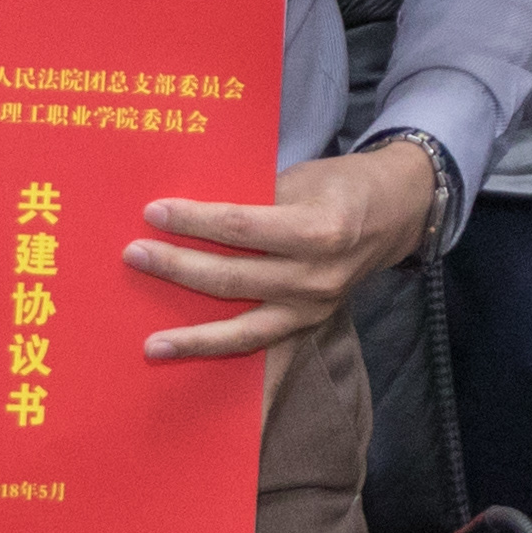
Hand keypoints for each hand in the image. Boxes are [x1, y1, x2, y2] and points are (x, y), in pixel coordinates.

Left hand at [128, 144, 431, 359]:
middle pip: (234, 277)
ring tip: (152, 343)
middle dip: (178, 267)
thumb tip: (192, 214)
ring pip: (243, 329)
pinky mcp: (310, 325)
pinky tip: (187, 355)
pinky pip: (260, 344)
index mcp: (319, 230)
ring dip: (193, 336)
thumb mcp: (303, 177)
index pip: (242, 228)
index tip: (154, 212)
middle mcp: (317, 277)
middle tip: (134, 255)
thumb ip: (255, 200)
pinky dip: (221, 350)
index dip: (195, 221)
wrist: (397, 214)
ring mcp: (314, 308)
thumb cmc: (343, 185)